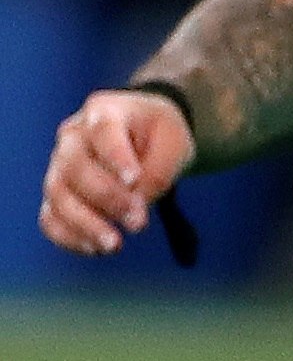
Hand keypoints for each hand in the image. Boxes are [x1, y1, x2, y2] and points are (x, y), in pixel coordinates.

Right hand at [40, 90, 194, 255]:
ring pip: (58, 195)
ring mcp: (59, 165)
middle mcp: (73, 136)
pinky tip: (94, 248)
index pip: (104, 132)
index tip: (135, 181)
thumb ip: (159, 170)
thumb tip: (137, 203)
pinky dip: (68, 235)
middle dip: (107, 198)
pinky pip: (50, 217)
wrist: (145, 136)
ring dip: (85, 224)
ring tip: (114, 244)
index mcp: (104, 111)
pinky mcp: (57, 193)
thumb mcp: (174, 141)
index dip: (116, 158)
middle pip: (76, 167)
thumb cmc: (159, 134)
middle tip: (138, 222)